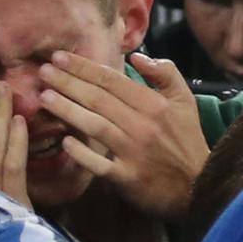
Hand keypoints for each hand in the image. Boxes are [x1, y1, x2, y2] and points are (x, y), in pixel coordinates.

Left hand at [37, 51, 208, 219]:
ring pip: (95, 125)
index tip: (58, 57)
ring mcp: (133, 151)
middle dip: (68, 83)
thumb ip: (166, 74)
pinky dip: (82, 153)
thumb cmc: (187, 140)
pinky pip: (99, 164)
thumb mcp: (185, 101)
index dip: (84, 67)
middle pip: (98, 99)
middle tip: (42, 72)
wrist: (200, 184)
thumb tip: (137, 56)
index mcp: (154, 104)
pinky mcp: (127, 177)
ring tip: (44, 98)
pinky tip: (65, 142)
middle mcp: (142, 124)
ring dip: (68, 110)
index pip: (112, 80)